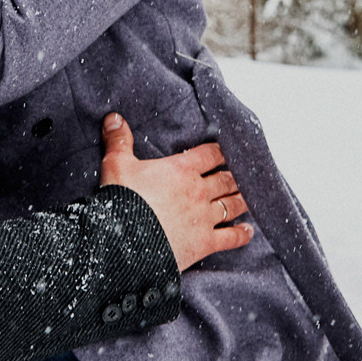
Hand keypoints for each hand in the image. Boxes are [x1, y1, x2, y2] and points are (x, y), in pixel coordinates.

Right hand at [98, 114, 250, 270]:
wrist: (123, 241)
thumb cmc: (122, 201)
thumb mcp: (116, 165)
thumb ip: (119, 140)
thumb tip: (113, 117)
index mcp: (182, 170)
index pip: (210, 154)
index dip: (220, 151)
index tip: (225, 151)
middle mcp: (199, 191)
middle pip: (226, 179)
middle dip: (234, 176)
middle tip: (240, 175)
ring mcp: (205, 217)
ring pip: (233, 205)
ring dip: (241, 200)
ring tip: (247, 197)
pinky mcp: (205, 242)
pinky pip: (231, 237)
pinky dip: (242, 234)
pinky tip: (247, 230)